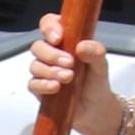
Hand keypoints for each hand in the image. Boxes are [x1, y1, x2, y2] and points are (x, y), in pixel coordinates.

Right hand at [28, 14, 118, 134]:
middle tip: (69, 63)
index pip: (50, 24)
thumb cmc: (96, 82)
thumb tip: (82, 46)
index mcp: (66, 41)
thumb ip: (96, 53)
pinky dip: (43, 84)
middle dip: (51, 54)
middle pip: (38, 46)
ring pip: (34, 65)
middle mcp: (52, 54)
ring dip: (50, 70)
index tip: (58, 37)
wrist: (95, 111)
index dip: (49, 26)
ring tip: (68, 77)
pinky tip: (55, 87)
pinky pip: (33, 84)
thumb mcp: (101, 65)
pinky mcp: (40, 90)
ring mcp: (44, 72)